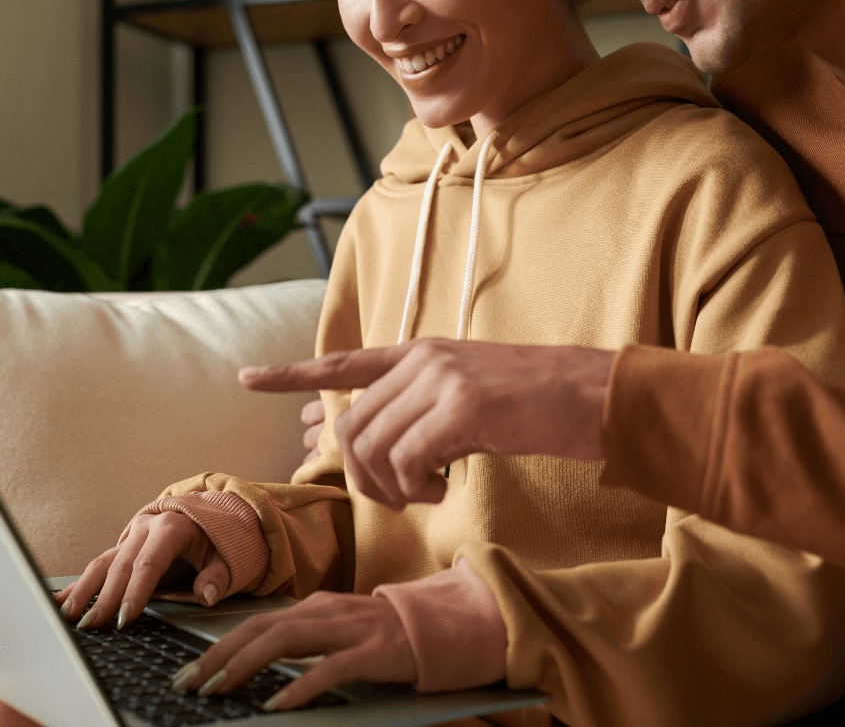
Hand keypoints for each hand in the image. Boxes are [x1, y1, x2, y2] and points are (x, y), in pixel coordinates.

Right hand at [56, 511, 228, 629]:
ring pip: (102, 563)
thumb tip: (207, 594)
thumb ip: (219, 575)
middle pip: (122, 565)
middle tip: (92, 626)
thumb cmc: (218, 538)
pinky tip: (61, 601)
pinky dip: (79, 584)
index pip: (150, 562)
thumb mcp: (228, 554)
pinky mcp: (122, 547)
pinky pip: (98, 565)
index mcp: (173, 526)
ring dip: (84, 591)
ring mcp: (131, 537)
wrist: (210, 515)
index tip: (124, 617)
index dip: (136, 591)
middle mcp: (147, 528)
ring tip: (68, 616)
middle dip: (105, 597)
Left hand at [169, 591, 413, 712]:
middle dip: (221, 654)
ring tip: (218, 688)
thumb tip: (253, 661)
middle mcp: (329, 612)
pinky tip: (276, 705)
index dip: (220, 645)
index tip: (189, 671)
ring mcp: (352, 629)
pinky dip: (299, 686)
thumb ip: (304, 642)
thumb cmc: (385, 635)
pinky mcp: (374, 651)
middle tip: (188, 683)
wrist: (440, 626)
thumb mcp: (339, 632)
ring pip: (289, 640)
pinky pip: (330, 668)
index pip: (258, 623)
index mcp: (318, 607)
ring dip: (247, 664)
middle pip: (265, 627)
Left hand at [241, 338, 613, 509]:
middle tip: (404, 496)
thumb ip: (425, 407)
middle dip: (363, 475)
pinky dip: (417, 487)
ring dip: (391, 487)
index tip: (248, 378)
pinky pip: (407, 461)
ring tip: (428, 492)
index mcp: (423, 352)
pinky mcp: (462, 406)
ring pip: (372, 447)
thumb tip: (383, 445)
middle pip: (352, 427)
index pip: (345, 362)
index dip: (293, 374)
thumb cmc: (538, 403)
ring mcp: (441, 379)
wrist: (592, 393)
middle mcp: (424, 359)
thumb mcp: (472, 394)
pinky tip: (447, 487)